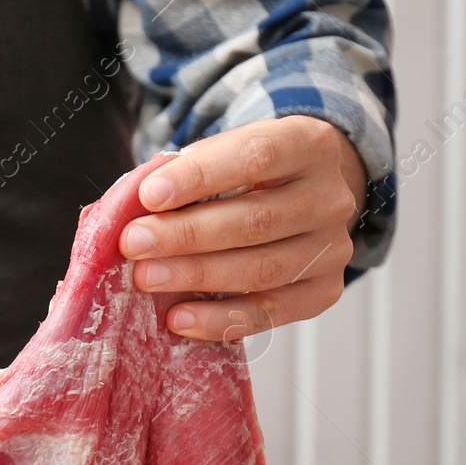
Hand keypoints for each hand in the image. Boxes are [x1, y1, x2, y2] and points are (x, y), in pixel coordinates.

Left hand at [120, 115, 367, 341]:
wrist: (304, 195)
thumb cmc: (253, 172)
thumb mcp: (229, 151)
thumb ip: (191, 170)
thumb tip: (133, 205)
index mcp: (309, 145)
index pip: (255, 157)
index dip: (199, 177)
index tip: (149, 195)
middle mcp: (330, 198)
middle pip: (256, 221)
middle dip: (187, 235)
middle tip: (135, 244)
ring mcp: (332, 249)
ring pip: (263, 270)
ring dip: (196, 276)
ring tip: (146, 278)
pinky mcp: (324, 292)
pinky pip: (270, 314)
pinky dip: (220, 320)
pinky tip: (179, 318)